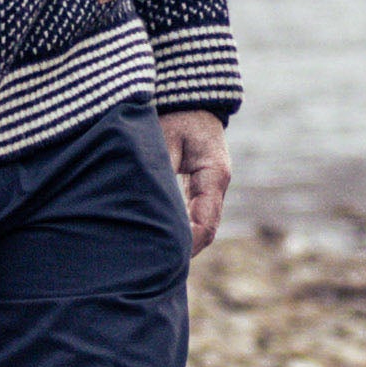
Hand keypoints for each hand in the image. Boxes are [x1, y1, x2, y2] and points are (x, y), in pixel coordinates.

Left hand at [163, 108, 230, 253]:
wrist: (187, 96)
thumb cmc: (173, 113)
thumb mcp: (163, 138)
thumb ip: (159, 170)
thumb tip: (150, 206)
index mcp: (214, 175)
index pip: (205, 224)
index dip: (185, 245)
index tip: (160, 259)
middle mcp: (216, 185)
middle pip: (203, 232)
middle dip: (180, 252)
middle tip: (150, 270)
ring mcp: (209, 188)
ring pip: (198, 226)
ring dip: (177, 242)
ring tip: (149, 261)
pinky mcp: (198, 187)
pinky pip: (190, 216)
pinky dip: (175, 229)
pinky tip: (153, 239)